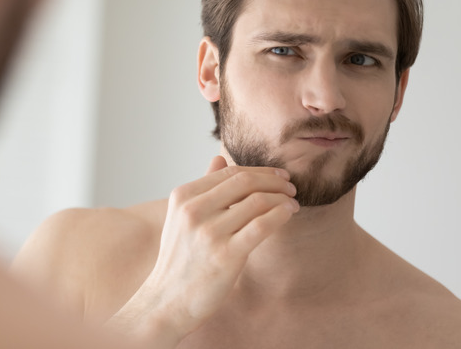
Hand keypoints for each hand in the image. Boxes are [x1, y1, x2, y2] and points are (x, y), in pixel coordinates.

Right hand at [107, 156, 298, 347]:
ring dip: (282, 198)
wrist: (167, 300)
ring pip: (257, 201)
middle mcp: (194, 211)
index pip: (228, 172)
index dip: (258, 171)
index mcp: (182, 197)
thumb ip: (203, 188)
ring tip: (292, 203)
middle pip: (244, 182)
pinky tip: (289, 213)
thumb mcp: (181, 217)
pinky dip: (280, 214)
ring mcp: (209, 233)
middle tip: (290, 186)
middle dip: (273, 180)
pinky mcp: (226, 255)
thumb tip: (218, 158)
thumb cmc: (179, 259)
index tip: (277, 175)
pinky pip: (262, 225)